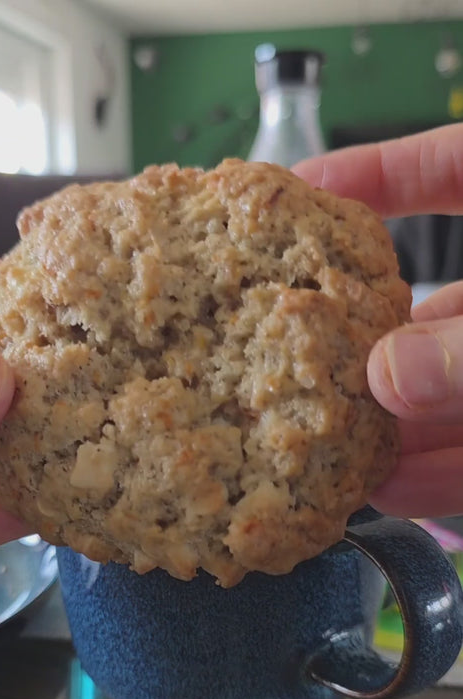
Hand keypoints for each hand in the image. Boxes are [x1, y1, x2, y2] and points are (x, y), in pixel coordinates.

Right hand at [294, 124, 462, 518]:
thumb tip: (388, 375)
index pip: (454, 168)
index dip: (378, 171)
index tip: (301, 194)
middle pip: (434, 303)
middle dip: (362, 332)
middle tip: (290, 352)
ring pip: (451, 390)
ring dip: (390, 420)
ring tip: (317, 441)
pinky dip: (442, 476)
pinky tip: (393, 491)